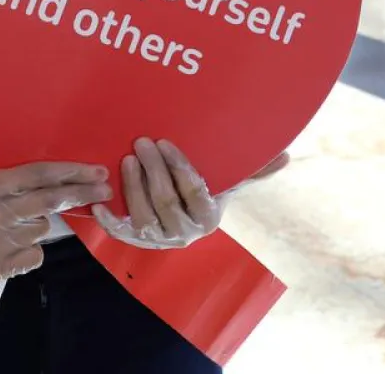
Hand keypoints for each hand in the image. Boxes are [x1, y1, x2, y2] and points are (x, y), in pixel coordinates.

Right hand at [0, 162, 110, 283]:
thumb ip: (21, 183)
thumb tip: (69, 181)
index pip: (39, 175)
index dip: (71, 172)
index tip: (97, 172)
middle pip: (49, 201)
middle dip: (81, 194)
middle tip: (105, 190)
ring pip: (42, 229)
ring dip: (39, 224)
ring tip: (14, 223)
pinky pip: (35, 254)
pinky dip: (30, 249)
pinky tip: (11, 244)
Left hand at [92, 139, 289, 249]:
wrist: (185, 216)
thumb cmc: (208, 189)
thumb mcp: (228, 179)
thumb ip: (252, 169)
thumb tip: (285, 155)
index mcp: (209, 218)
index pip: (194, 192)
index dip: (179, 168)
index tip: (165, 142)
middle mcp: (185, 234)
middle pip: (166, 203)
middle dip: (152, 171)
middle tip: (141, 142)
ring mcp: (159, 240)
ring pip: (143, 217)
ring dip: (132, 187)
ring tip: (126, 159)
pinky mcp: (136, 241)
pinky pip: (121, 233)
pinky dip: (109, 220)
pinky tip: (99, 202)